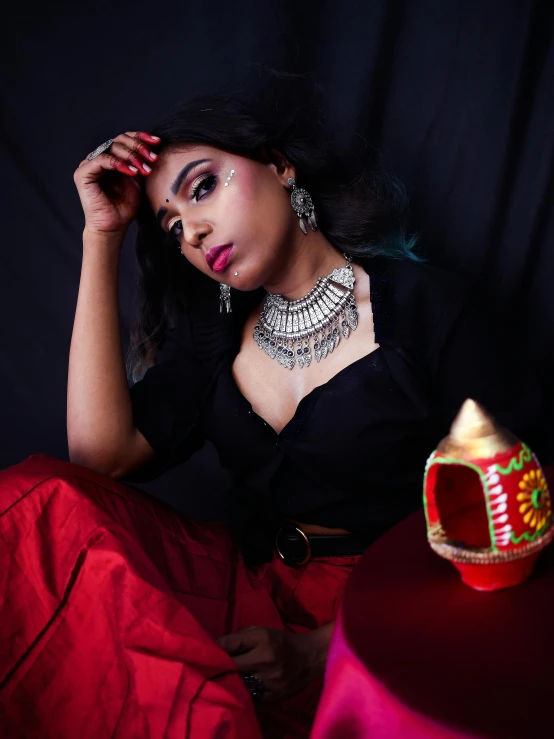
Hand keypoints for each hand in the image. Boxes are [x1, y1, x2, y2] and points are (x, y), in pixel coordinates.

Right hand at [73, 131, 159, 236]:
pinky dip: (118, 163)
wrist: (113, 227)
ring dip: (131, 155)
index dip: (140, 137)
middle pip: (118, 140)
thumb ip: (140, 164)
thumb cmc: (124, 208)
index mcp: (111, 159)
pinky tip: (132, 172)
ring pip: (111, 147)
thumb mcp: (137, 181)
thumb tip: (154, 148)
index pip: (124, 140)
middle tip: (152, 157)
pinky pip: (101, 160)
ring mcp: (89, 165)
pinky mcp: (83, 174)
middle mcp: (99, 159)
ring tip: (144, 167)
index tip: (157, 142)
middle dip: (138, 147)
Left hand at [217, 624, 333, 702]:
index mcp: (262, 640)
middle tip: (213, 668)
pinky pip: (251, 697)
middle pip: (232, 667)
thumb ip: (238, 638)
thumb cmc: (280, 641)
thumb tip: (215, 645)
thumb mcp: (260, 631)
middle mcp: (265, 660)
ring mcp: (270, 681)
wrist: (308, 657)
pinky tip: (241, 689)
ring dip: (232, 682)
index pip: (230, 645)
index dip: (217, 650)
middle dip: (221, 667)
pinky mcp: (273, 696)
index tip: (208, 653)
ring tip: (226, 680)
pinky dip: (244, 693)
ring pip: (240, 685)